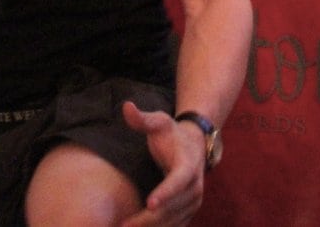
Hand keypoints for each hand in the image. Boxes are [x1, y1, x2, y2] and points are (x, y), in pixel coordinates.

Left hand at [119, 101, 204, 225]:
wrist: (194, 145)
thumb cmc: (172, 134)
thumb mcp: (159, 122)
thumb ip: (142, 118)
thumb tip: (126, 106)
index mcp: (188, 165)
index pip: (178, 181)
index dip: (165, 193)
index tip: (149, 203)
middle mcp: (195, 186)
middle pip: (173, 207)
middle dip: (149, 219)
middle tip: (124, 225)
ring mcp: (194, 201)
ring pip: (174, 220)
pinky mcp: (189, 211)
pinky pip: (176, 225)